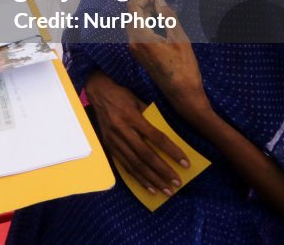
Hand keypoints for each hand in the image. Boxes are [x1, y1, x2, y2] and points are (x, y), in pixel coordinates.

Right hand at [85, 69, 189, 196]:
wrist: (98, 93)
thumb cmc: (122, 95)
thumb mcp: (138, 100)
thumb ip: (151, 117)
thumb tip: (168, 136)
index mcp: (132, 116)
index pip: (156, 137)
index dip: (171, 151)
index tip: (185, 163)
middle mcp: (122, 130)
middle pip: (145, 155)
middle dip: (163, 171)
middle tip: (177, 183)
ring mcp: (114, 140)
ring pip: (135, 164)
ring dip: (152, 179)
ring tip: (166, 190)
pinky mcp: (109, 147)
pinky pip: (125, 166)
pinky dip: (138, 178)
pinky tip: (149, 188)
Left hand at [126, 0, 208, 119]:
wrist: (182, 94)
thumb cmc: (184, 67)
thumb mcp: (179, 38)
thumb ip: (167, 17)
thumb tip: (159, 1)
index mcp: (141, 37)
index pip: (132, 8)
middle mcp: (132, 42)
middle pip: (131, 15)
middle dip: (144, 6)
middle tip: (161, 4)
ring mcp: (134, 50)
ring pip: (134, 24)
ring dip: (145, 15)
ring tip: (163, 14)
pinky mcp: (139, 55)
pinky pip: (138, 34)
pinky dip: (146, 25)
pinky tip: (161, 26)